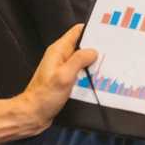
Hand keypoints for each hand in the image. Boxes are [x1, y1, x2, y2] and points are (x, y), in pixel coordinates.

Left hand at [0, 25, 97, 143]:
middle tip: (111, 52)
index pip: (77, 32)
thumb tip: (93, 52)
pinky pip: (80, 71)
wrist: (33, 114)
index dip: (92, 30)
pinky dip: (88, 73)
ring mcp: (62, 68)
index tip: (106, 33)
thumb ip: (79, 60)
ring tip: (106, 66)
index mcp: (58, 51)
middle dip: (96, 48)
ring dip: (93, 62)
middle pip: (82, 45)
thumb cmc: (44, 96)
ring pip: (82, 59)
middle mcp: (60, 57)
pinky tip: (96, 79)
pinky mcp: (64, 79)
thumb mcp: (64, 76)